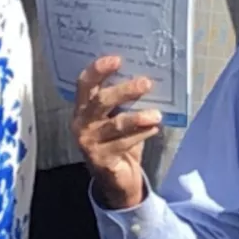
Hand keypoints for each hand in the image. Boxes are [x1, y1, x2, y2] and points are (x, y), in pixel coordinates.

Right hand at [72, 55, 159, 210]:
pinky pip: (124, 143)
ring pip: (115, 124)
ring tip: (156, 114)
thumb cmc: (118, 141)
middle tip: (146, 83)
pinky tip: (155, 129)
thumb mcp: (117, 117)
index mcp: (83, 108)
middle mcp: (81, 123)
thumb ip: (124, 102)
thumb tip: (146, 78)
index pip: (84, 84)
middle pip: (101, 101)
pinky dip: (142, 134)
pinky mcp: (101, 159)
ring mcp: (89, 142)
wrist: (116, 179)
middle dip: (125, 90)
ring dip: (138, 117)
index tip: (117, 59)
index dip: (98, 70)